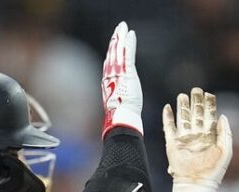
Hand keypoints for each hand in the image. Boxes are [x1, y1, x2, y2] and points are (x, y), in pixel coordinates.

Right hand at [102, 21, 142, 136]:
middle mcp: (110, 75)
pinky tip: (130, 34)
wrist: (121, 117)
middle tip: (118, 28)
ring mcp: (118, 73)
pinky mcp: (126, 72)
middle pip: (112, 53)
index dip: (111, 51)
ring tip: (123, 27)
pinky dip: (128, 43)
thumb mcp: (118, 103)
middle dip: (115, 40)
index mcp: (108, 83)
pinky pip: (127, 54)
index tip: (114, 43)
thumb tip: (119, 99)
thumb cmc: (121, 115)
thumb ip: (118, 96)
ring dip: (120, 37)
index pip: (109, 63)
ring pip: (118, 51)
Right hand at [163, 87, 232, 191]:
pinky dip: (167, 118)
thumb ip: (226, 132)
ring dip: (182, 107)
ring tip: (182, 95)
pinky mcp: (172, 144)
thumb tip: (223, 116)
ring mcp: (184, 140)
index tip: (209, 94)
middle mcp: (197, 136)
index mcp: (210, 137)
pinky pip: (168, 128)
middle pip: (196, 114)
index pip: (210, 116)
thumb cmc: (213, 171)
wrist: (196, 185)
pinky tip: (167, 107)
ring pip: (183, 118)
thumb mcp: (225, 150)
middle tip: (196, 89)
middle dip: (196, 102)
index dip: (210, 105)